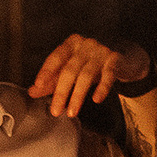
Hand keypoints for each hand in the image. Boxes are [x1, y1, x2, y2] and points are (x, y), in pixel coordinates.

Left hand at [29, 34, 148, 117]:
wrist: (124, 56)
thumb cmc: (93, 63)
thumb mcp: (72, 69)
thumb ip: (52, 80)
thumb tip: (32, 92)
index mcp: (71, 44)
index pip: (56, 57)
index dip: (46, 71)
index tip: (38, 85)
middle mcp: (86, 45)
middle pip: (70, 70)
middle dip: (61, 92)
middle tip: (55, 110)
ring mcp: (101, 51)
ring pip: (86, 75)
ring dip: (78, 95)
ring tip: (72, 112)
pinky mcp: (116, 59)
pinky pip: (108, 75)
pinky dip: (102, 88)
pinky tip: (96, 99)